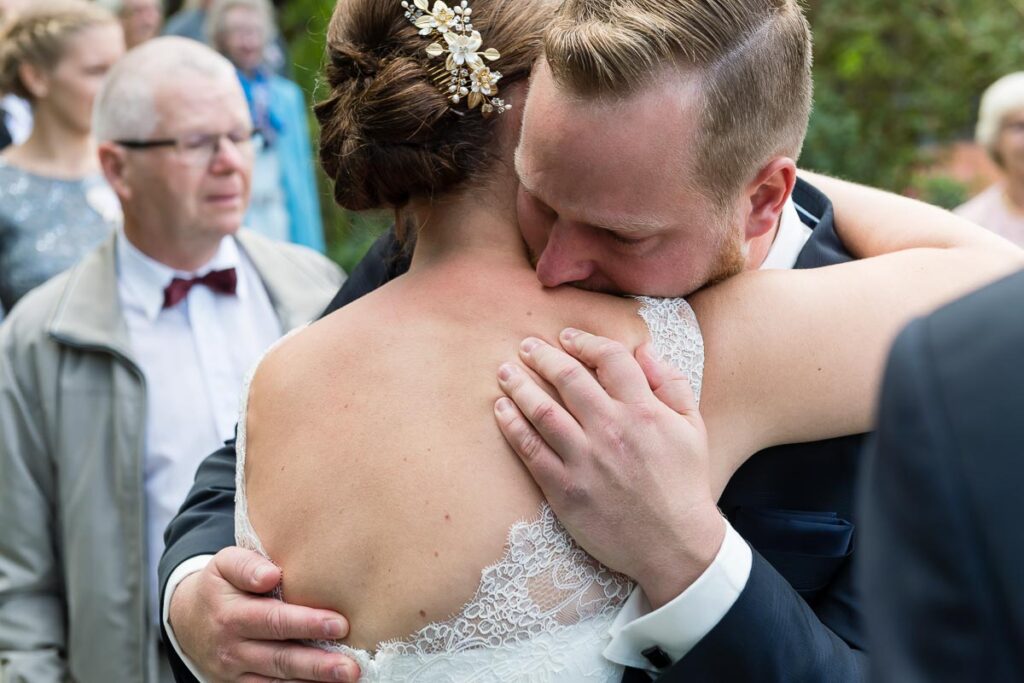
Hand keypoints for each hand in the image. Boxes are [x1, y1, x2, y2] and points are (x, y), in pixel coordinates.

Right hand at [168, 546, 358, 681]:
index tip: (339, 624)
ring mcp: (235, 671)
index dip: (306, 623)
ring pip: (278, 679)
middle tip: (350, 666)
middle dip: (317, 663)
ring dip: (314, 680)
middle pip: (280, 657)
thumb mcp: (224, 564)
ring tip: (348, 676)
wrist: (186, 621)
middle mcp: (232, 646)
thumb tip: (271, 575)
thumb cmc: (218, 586)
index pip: (273, 620)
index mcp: (230, 613)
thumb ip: (246, 565)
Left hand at [494, 329, 724, 608]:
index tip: (567, 337)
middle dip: (541, 356)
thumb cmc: (684, 484)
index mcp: (644, 411)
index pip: (609, 359)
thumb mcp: (693, 428)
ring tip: (504, 373)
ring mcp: (585, 460)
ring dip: (518, 386)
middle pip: (568, 378)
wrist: (675, 546)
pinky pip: (530, 450)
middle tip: (525, 346)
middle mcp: (611, 429)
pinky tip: (501, 411)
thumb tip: (644, 350)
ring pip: (541, 410)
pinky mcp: (565, 490)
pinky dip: (512, 426)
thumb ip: (671, 384)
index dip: (584, 341)